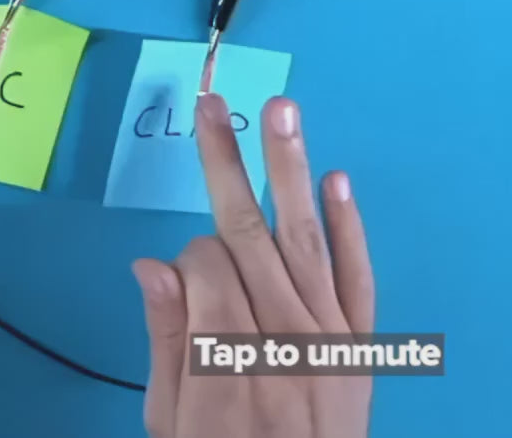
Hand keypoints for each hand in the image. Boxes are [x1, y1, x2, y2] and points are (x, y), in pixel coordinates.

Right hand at [132, 95, 373, 437]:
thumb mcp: (168, 422)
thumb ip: (165, 341)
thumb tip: (151, 264)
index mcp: (225, 363)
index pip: (204, 267)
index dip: (185, 261)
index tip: (179, 288)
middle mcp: (283, 342)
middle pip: (250, 235)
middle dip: (226, 164)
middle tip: (212, 105)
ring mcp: (330, 342)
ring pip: (304, 240)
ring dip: (291, 169)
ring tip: (283, 109)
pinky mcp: (361, 349)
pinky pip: (359, 280)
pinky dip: (351, 230)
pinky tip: (337, 179)